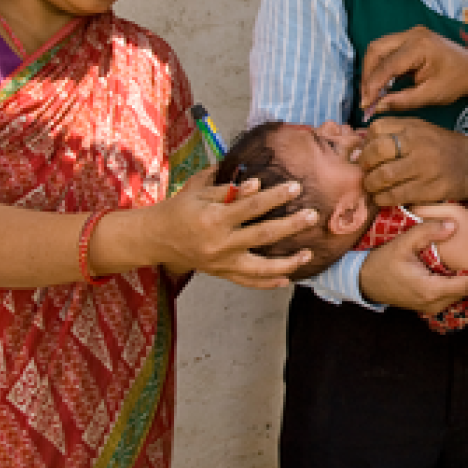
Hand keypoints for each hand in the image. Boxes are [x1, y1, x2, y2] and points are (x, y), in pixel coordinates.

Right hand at [146, 167, 316, 288]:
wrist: (156, 237)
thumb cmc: (179, 209)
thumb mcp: (199, 191)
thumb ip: (227, 189)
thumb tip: (256, 184)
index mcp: (214, 218)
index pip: (251, 206)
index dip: (275, 196)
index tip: (296, 187)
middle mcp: (220, 243)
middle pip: (262, 236)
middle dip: (290, 226)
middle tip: (312, 216)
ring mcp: (221, 262)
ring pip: (260, 267)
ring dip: (286, 262)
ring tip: (307, 254)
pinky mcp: (221, 273)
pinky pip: (248, 282)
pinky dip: (267, 282)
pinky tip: (286, 279)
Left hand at [358, 118, 467, 207]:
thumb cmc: (441, 146)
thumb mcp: (420, 129)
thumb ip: (393, 132)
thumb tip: (361, 146)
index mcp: (412, 128)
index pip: (376, 129)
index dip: (366, 143)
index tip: (367, 153)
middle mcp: (417, 144)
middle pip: (376, 151)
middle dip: (364, 164)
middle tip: (366, 172)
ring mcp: (422, 167)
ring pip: (383, 176)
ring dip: (371, 185)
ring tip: (373, 187)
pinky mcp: (427, 189)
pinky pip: (395, 195)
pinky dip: (383, 199)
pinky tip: (382, 198)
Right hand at [359, 218, 467, 312]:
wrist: (364, 282)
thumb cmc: (382, 263)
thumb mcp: (402, 243)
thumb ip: (426, 232)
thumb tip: (452, 225)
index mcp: (430, 289)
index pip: (466, 285)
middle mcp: (434, 303)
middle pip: (467, 291)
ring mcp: (431, 306)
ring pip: (461, 294)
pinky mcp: (429, 304)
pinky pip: (452, 295)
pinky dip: (463, 285)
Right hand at [360, 26, 467, 117]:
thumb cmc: (456, 81)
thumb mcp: (430, 96)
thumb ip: (402, 101)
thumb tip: (376, 107)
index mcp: (419, 47)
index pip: (386, 65)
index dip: (372, 86)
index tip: (365, 105)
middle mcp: (412, 34)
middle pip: (376, 50)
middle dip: (367, 75)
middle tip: (366, 98)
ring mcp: (410, 33)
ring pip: (378, 48)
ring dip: (371, 70)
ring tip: (371, 92)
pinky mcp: (409, 37)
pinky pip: (387, 49)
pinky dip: (380, 65)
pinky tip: (381, 83)